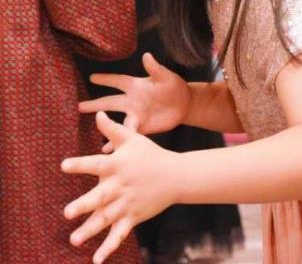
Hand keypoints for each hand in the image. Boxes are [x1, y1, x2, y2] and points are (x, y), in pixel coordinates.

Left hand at [62, 112, 179, 263]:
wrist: (176, 175)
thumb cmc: (150, 154)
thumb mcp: (133, 139)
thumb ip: (112, 129)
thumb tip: (97, 115)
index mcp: (118, 165)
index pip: (97, 164)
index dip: (80, 164)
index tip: (63, 165)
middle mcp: (121, 186)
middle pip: (101, 196)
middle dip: (84, 205)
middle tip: (67, 213)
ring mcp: (128, 204)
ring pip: (107, 218)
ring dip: (91, 230)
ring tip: (74, 239)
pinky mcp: (133, 217)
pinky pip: (120, 234)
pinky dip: (109, 247)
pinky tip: (96, 260)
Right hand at [79, 53, 190, 140]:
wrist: (184, 104)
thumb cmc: (174, 86)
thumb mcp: (165, 76)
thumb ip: (155, 68)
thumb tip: (147, 55)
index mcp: (136, 86)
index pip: (117, 81)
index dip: (106, 79)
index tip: (91, 77)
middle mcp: (132, 100)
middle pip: (110, 102)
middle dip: (95, 104)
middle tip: (78, 107)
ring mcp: (135, 115)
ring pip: (115, 121)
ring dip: (104, 126)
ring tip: (89, 133)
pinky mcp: (141, 127)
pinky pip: (126, 135)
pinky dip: (116, 141)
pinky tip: (107, 150)